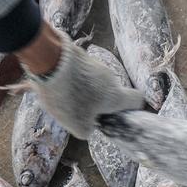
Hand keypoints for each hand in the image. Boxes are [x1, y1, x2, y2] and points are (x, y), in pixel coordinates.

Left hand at [20, 28, 142, 138]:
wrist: (49, 60)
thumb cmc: (68, 96)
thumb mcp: (77, 125)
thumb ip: (88, 130)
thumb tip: (89, 126)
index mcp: (115, 96)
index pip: (137, 100)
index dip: (131, 109)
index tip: (116, 115)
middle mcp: (110, 78)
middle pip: (111, 93)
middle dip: (97, 103)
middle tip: (78, 111)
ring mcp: (96, 64)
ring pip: (94, 83)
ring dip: (82, 91)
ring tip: (61, 97)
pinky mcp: (81, 56)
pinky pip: (80, 72)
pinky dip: (72, 80)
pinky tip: (55, 84)